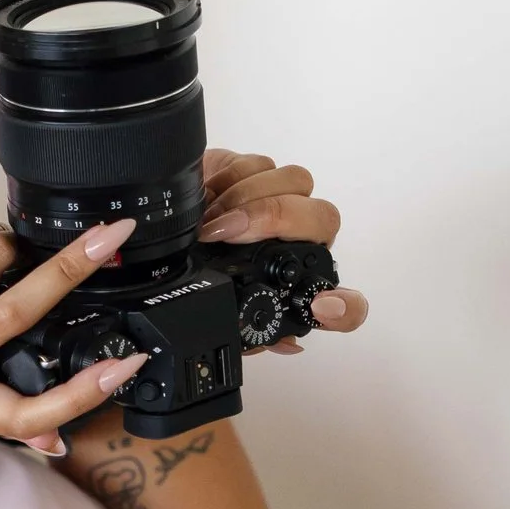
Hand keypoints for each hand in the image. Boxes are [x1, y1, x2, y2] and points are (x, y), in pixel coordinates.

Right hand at [198, 150, 367, 351]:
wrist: (165, 228)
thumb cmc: (197, 273)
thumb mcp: (217, 309)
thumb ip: (249, 335)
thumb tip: (287, 343)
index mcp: (296, 286)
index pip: (344, 302)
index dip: (344, 307)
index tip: (322, 306)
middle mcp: (299, 242)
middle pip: (323, 219)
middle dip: (274, 219)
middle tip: (227, 232)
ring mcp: (282, 201)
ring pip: (296, 183)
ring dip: (246, 199)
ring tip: (208, 220)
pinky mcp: (257, 171)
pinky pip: (260, 165)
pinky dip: (228, 180)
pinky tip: (207, 198)